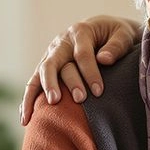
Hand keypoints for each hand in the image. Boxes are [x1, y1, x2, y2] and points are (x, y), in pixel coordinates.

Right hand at [20, 15, 139, 123]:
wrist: (104, 30)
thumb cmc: (116, 34)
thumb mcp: (123, 34)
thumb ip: (116, 46)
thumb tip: (104, 59)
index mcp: (80, 32)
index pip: (82, 54)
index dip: (90, 73)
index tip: (99, 92)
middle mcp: (62, 42)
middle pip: (53, 63)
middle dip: (58, 83)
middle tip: (74, 100)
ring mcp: (52, 55)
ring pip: (39, 74)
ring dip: (38, 94)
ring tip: (37, 114)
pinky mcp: (48, 66)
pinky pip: (34, 83)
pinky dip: (29, 100)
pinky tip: (26, 118)